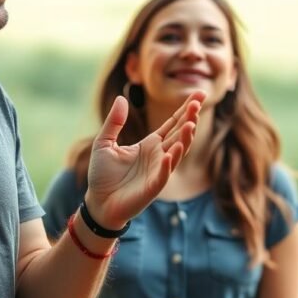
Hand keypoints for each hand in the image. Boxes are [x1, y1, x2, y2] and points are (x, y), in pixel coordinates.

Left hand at [85, 91, 204, 228]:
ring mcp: (159, 171)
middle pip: (180, 134)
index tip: (199, 94)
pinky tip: (171, 152)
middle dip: (190, 119)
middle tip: (198, 105)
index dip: (186, 109)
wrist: (98, 203)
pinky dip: (168, 163)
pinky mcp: (153, 187)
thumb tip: (121, 98)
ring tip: (190, 125)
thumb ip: (114, 122)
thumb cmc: (102, 175)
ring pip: (178, 152)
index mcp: (150, 144)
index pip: (173, 123)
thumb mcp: (104, 142)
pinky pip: (164, 174)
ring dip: (185, 139)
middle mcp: (159, 155)